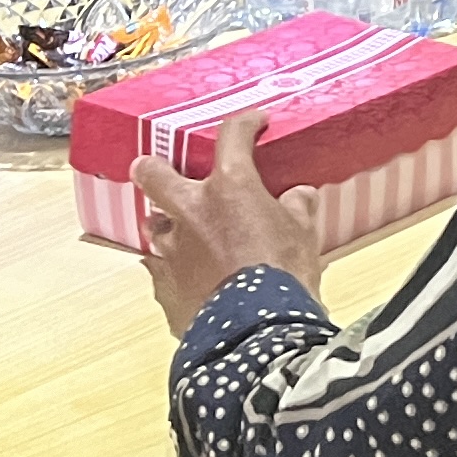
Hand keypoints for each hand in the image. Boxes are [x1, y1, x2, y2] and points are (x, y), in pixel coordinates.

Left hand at [126, 106, 327, 335]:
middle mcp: (190, 212)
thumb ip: (297, 208)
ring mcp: (172, 251)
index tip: (253, 123)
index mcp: (229, 188)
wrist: (258, 333)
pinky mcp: (165, 288)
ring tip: (184, 235)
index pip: (231, 136)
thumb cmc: (285, 276)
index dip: (244, 124)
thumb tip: (299, 196)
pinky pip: (162, 272)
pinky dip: (174, 271)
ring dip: (167, 226)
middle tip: (160, 169)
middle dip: (153, 168)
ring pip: (153, 226)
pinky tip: (190, 279)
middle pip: (153, 174)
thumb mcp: (303, 235)